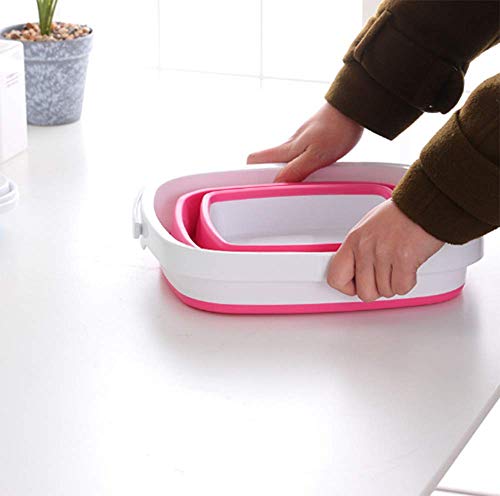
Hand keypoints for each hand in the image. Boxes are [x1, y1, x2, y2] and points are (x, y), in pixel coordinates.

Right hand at [247, 103, 362, 181]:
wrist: (353, 107)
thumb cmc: (337, 127)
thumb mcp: (316, 155)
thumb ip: (296, 170)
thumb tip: (277, 182)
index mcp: (286, 149)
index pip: (254, 160)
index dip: (251, 174)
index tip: (258, 188)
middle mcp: (290, 145)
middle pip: (268, 163)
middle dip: (271, 179)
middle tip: (282, 193)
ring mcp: (301, 142)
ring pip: (286, 161)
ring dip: (289, 175)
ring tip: (301, 186)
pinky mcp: (313, 141)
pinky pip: (301, 158)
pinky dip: (303, 167)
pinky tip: (316, 172)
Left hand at [327, 200, 444, 301]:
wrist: (424, 204)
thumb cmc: (400, 215)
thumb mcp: (368, 228)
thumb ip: (359, 251)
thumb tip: (355, 270)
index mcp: (353, 240)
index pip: (335, 277)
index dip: (348, 287)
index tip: (357, 284)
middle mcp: (365, 248)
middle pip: (364, 292)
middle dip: (377, 289)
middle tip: (385, 276)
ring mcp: (383, 253)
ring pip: (385, 291)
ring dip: (394, 283)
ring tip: (399, 264)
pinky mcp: (404, 259)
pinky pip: (402, 288)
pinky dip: (408, 282)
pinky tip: (409, 267)